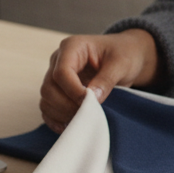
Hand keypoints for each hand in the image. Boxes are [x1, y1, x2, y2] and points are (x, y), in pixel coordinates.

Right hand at [39, 29, 158, 132]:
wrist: (127, 56)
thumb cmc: (124, 54)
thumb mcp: (121, 64)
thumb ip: (106, 79)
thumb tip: (92, 99)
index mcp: (72, 47)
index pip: (61, 72)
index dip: (73, 91)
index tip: (92, 102)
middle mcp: (59, 60)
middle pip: (49, 88)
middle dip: (67, 106)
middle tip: (89, 114)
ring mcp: (55, 76)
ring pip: (46, 99)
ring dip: (61, 114)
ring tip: (83, 120)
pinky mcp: (58, 90)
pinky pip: (48, 108)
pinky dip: (56, 119)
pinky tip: (71, 125)